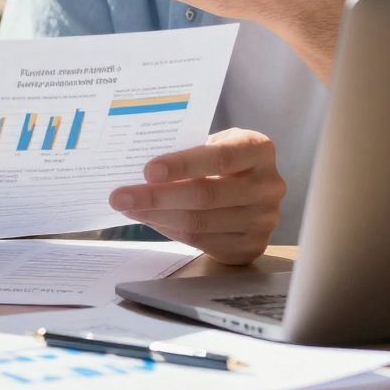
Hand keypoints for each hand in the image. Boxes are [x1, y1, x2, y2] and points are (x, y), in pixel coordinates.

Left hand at [107, 128, 282, 265]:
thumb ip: (189, 151)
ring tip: (129, 208)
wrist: (253, 189)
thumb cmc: (223, 160)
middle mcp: (268, 185)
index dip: (183, 164)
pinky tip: (151, 220)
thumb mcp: (215, 143)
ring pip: (200, 222)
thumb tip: (140, 170)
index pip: (221, 157)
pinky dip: (171, 231)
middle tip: (121, 196)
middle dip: (157, 197)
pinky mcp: (253, 246)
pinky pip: (202, 241)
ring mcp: (264, 219)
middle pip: (206, 195)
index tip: (148, 171)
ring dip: (157, 217)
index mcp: (259, 149)